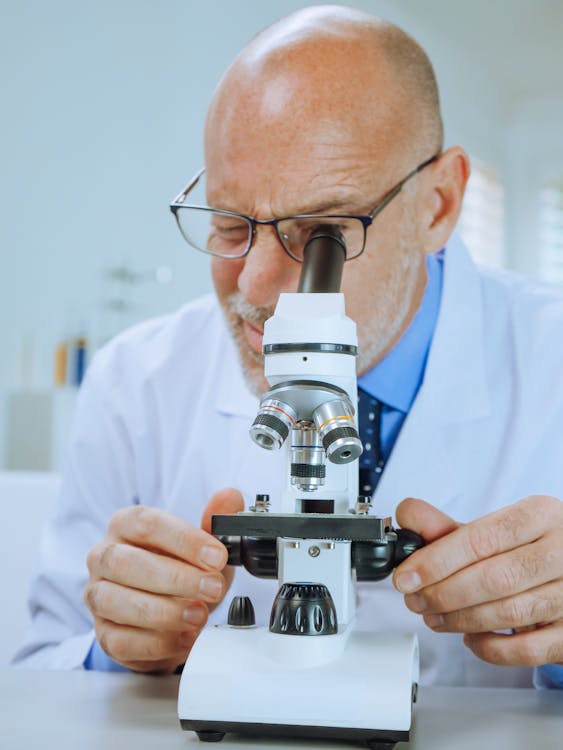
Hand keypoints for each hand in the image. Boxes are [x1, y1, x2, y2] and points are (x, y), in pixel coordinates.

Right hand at [84, 488, 243, 672]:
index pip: (146, 524)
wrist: (171, 613)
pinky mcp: (104, 634)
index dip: (184, 540)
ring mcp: (98, 595)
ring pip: (116, 601)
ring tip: (199, 614)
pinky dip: (157, 641)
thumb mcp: (204, 544)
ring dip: (164, 611)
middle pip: (127, 562)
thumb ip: (216, 519)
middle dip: (176, 578)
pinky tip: (185, 637)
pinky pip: (121, 639)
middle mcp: (105, 556)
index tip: (216, 556)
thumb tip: (230, 496)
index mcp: (126, 525)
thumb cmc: (182, 569)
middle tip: (213, 588)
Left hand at [392, 495, 562, 667]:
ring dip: (461, 620)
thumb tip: (408, 514)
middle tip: (415, 600)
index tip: (406, 576)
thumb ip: (446, 526)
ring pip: (510, 613)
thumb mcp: (490, 530)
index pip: (481, 538)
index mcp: (540, 515)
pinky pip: (529, 649)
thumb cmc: (526, 548)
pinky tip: (471, 638)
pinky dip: (491, 648)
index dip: (437, 560)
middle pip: (495, 578)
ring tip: (434, 616)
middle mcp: (562, 551)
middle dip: (444, 593)